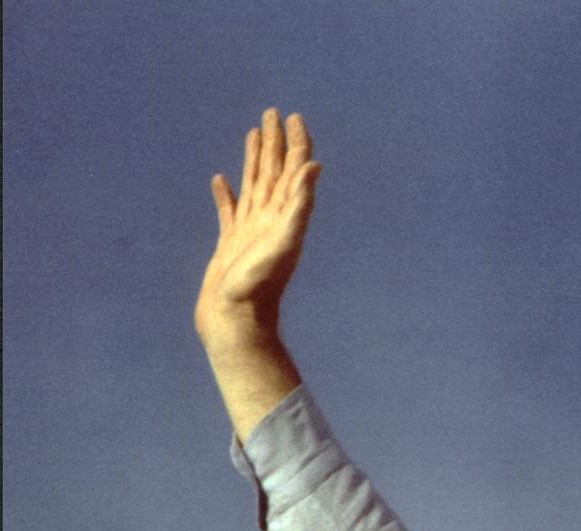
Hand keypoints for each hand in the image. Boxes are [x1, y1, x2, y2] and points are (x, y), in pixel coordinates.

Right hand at [195, 108, 320, 349]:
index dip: (296, 144)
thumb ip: (299, 205)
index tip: (294, 117)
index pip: (294, 171)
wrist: (236, 321)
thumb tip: (314, 166)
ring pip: (253, 185)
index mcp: (285, 217)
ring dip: (255, 159)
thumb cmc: (258, 287)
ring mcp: (250, 231)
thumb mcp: (283, 242)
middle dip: (276, 142)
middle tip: (275, 112)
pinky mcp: (230, 243)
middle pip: (275, 172)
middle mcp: (271, 221)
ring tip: (254, 134)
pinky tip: (220, 181)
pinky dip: (225, 194)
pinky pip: (228, 211)